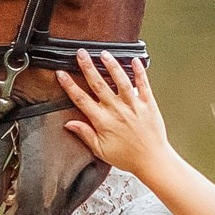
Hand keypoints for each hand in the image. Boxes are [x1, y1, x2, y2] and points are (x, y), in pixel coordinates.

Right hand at [56, 49, 170, 172]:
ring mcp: (133, 106)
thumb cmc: (127, 157)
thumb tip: (68, 124)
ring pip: (120, 81)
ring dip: (111, 65)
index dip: (70, 86)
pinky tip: (134, 60)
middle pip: (99, 84)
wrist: (152, 160)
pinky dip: (140, 72)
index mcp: (103, 121)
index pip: (82, 100)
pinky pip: (143, 85)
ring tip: (103, 53)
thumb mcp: (100, 150)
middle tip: (81, 54)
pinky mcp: (148, 104)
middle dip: (88, 67)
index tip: (61, 74)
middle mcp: (117, 111)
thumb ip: (85, 134)